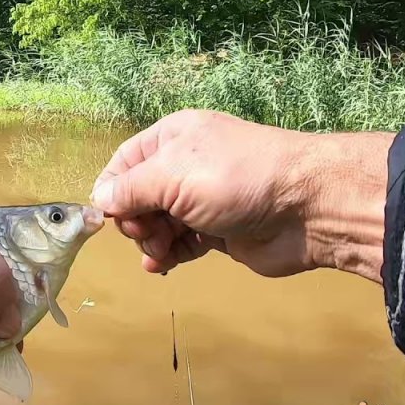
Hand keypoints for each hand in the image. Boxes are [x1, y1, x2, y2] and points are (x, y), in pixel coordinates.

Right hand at [90, 109, 392, 282]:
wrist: (305, 209)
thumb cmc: (234, 179)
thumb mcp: (172, 175)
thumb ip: (130, 189)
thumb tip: (99, 200)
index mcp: (172, 138)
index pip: (123, 164)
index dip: (112, 191)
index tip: (111, 217)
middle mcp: (185, 166)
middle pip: (138, 198)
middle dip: (136, 221)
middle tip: (149, 235)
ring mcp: (202, 200)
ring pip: (158, 225)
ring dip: (151, 243)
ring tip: (162, 253)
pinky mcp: (218, 231)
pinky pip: (181, 244)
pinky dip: (170, 255)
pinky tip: (165, 266)